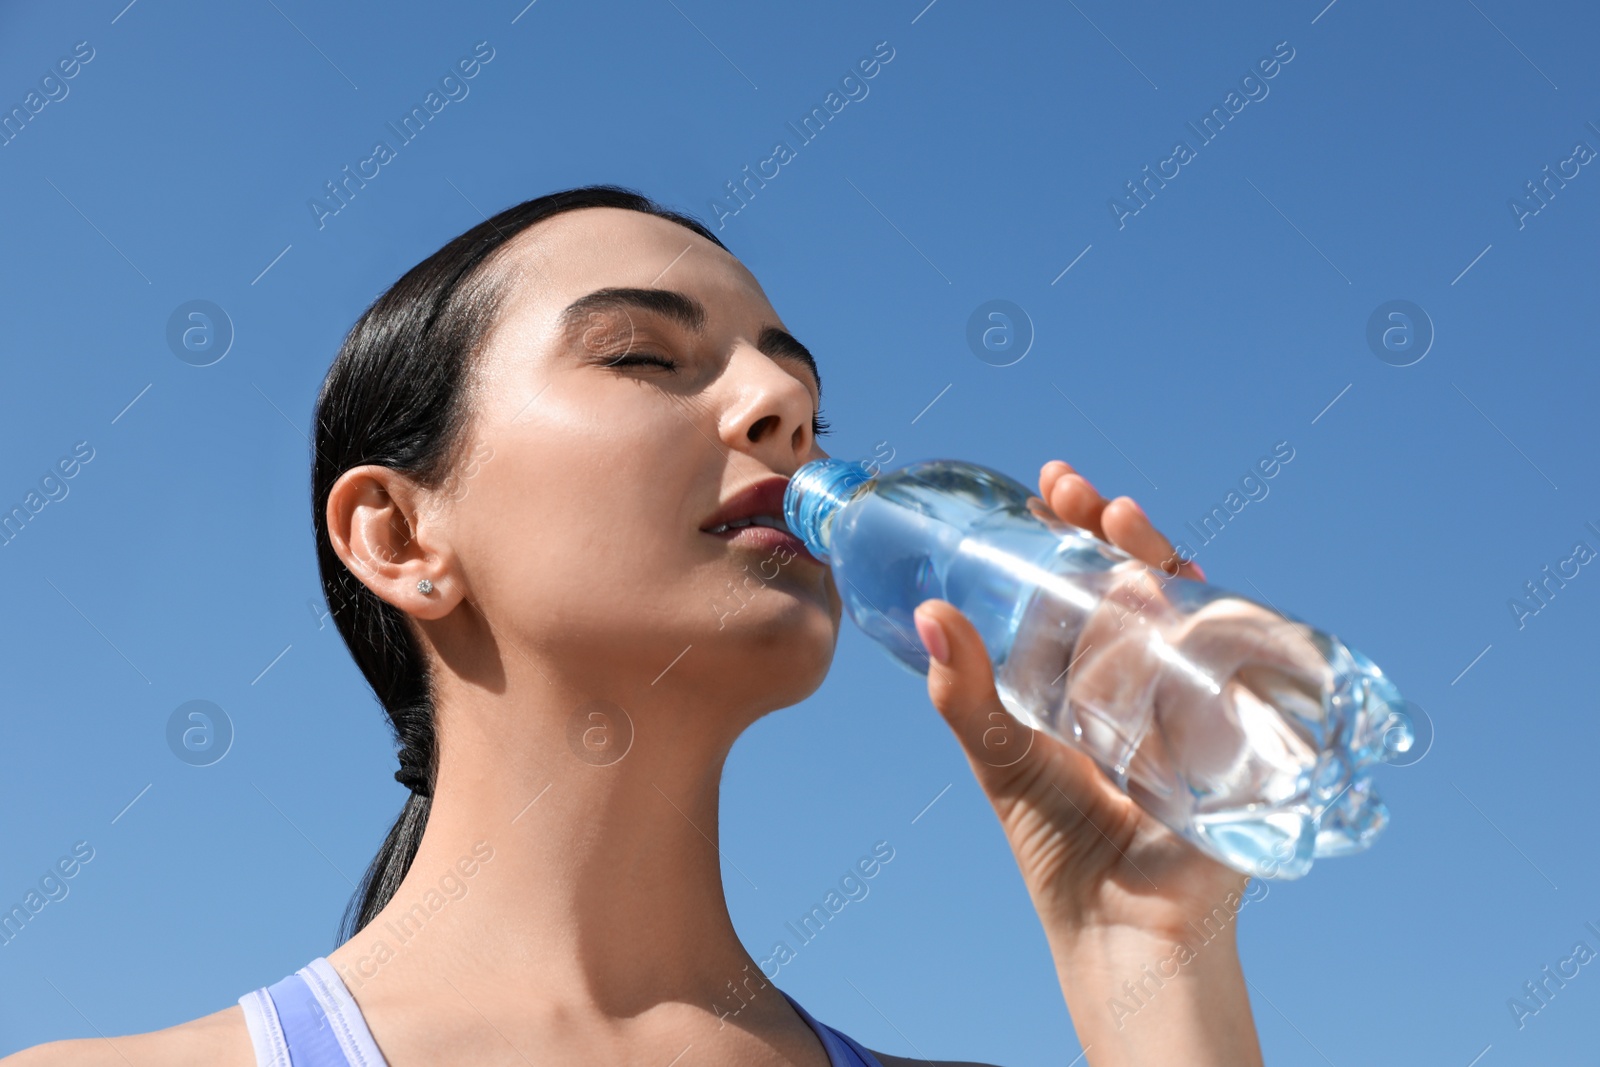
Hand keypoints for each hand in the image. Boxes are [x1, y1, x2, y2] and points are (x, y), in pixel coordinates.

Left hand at [911, 460, 1262, 1062]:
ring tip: (1122, 524)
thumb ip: (963, 691)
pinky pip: (1235, 654)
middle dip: (1112, 529)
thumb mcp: (999, 754)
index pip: (1079, 581)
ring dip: (1157, 555)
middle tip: (1081, 495)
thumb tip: (926, 614)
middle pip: (1134, 577)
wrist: (1122, 921)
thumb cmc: (1057, 842)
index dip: (1067, 532)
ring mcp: (1188, 691)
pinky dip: (1219, 614)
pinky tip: (1189, 583)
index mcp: (1082, 671)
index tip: (1048, 487)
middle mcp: (1138, 671)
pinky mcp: (1232, 721)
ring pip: (1182, 603)